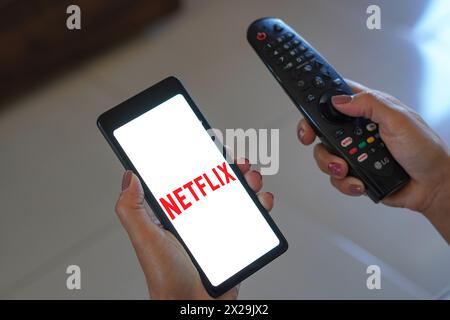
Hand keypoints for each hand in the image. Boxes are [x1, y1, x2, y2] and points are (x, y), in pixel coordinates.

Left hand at [114, 159, 273, 298]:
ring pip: (238, 196)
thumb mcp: (145, 239)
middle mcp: (199, 216)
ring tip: (251, 178)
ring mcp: (219, 227)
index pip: (190, 178)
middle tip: (236, 163)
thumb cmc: (165, 277)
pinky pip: (253, 218)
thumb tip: (129, 176)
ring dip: (249, 181)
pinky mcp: (237, 239)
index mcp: (177, 212)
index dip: (201, 161)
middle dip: (231, 168)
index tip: (209, 147)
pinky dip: (262, 205)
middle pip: (218, 183)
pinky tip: (261, 201)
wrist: (192, 305)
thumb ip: (132, 209)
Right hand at [297, 79, 449, 241]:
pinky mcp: (355, 172)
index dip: (317, 102)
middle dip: (314, 137)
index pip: (336, 98)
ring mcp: (355, 152)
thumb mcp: (399, 119)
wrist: (432, 186)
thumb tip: (341, 100)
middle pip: (321, 128)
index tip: (308, 112)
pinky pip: (336, 177)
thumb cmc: (425, 150)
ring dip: (331, 164)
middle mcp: (358, 130)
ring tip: (347, 169)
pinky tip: (359, 182)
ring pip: (325, 155)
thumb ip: (370, 104)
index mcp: (369, 111)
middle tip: (312, 140)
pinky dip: (345, 182)